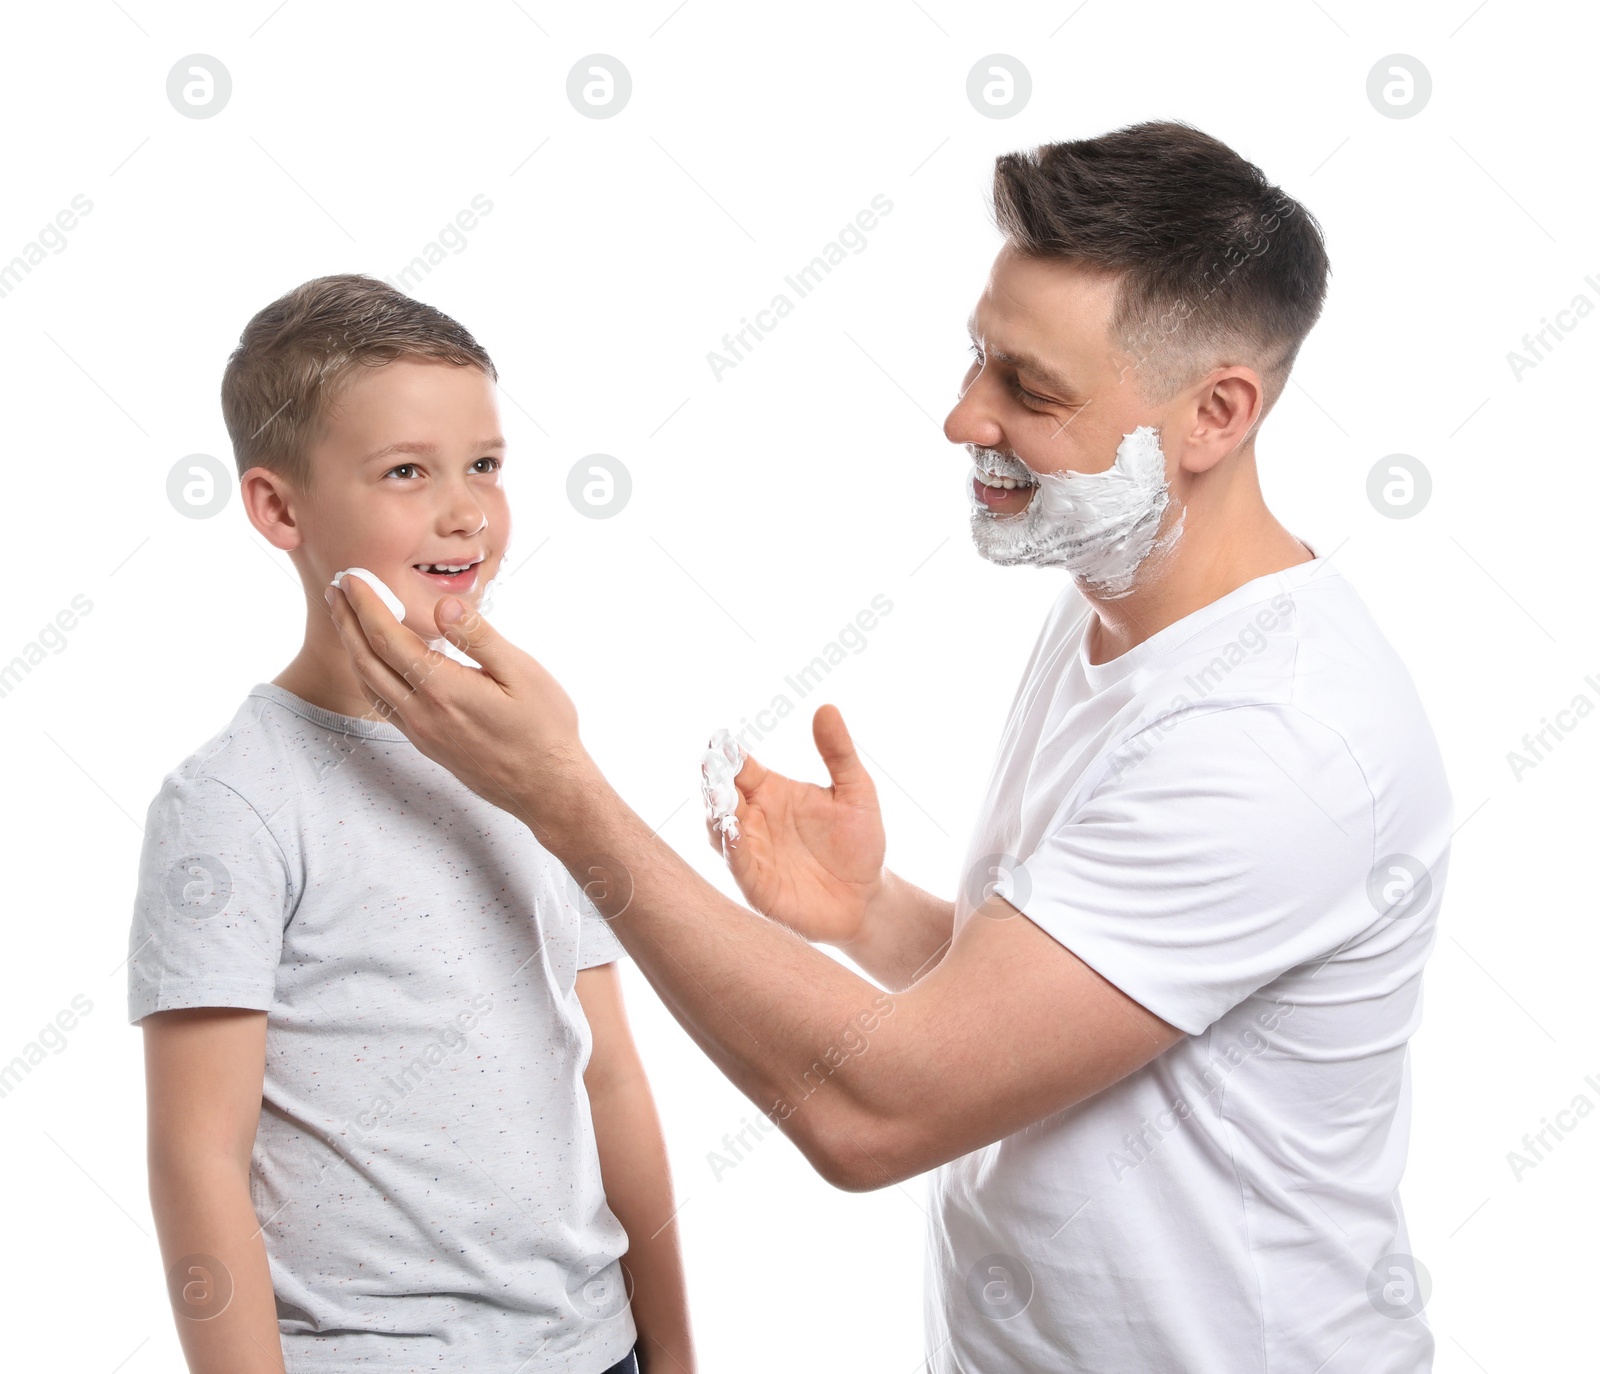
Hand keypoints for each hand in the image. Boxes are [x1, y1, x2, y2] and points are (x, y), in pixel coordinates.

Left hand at [324, 582, 597, 830]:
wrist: (547, 787)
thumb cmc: (544, 728)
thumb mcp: (522, 673)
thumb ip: (478, 638)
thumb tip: (443, 607)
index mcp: (443, 689)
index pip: (388, 638)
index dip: (366, 605)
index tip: (351, 577)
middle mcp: (422, 713)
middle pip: (367, 660)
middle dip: (348, 621)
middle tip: (335, 589)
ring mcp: (420, 732)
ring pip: (370, 684)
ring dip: (353, 648)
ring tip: (347, 619)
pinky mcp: (427, 744)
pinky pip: (384, 704)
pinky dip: (369, 674)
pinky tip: (376, 663)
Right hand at [708, 705, 885, 945]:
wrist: (868, 897)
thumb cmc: (858, 841)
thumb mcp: (856, 791)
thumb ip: (839, 752)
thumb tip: (827, 708)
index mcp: (771, 792)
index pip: (739, 768)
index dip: (726, 754)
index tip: (719, 740)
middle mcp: (755, 819)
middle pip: (721, 796)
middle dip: (713, 781)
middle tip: (711, 765)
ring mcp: (752, 853)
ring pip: (719, 829)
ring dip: (716, 812)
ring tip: (720, 796)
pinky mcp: (758, 885)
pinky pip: (738, 865)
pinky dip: (733, 848)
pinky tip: (734, 831)